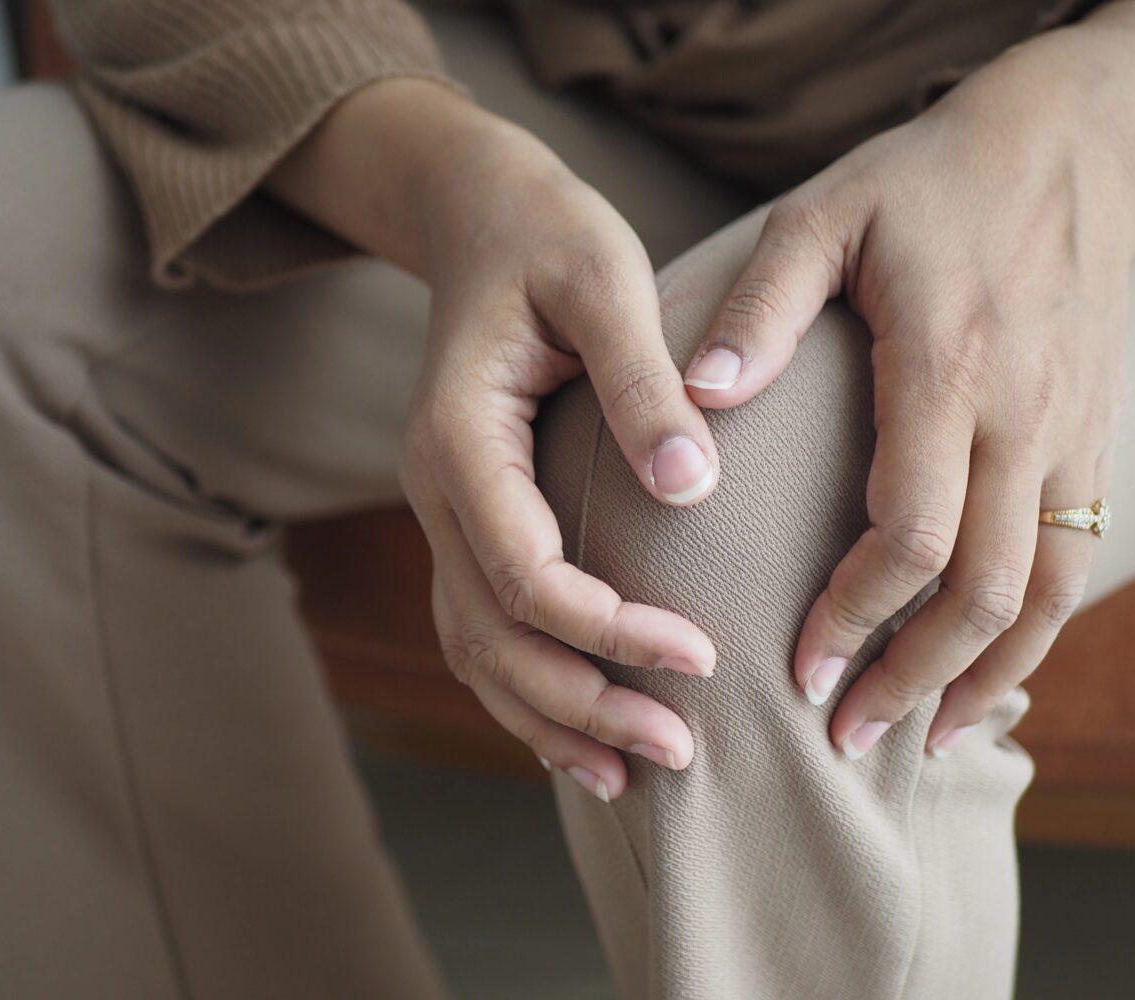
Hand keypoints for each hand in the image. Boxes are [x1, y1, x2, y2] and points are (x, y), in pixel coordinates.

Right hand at [270, 80, 722, 798]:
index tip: (701, 656)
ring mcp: (444, 512)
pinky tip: (584, 733)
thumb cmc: (548, 238)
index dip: (606, 629)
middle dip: (581, 702)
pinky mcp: (472, 520)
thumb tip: (693, 493)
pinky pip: (483, 627)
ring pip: (475, 649)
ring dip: (549, 717)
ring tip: (633, 773)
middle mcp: (434, 490)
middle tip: (680, 749)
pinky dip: (527, 690)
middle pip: (490, 635)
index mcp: (458, 438)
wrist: (481, 217)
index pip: (523, 572)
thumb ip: (642, 384)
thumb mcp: (604, 282)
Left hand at [678, 1, 1134, 758]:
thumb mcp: (824, 216)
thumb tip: (694, 400)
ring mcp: (1070, 432)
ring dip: (986, 676)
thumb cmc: (927, 181)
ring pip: (1046, 592)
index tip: (798, 667)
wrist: (1067, 145)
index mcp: (945, 367)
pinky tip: (992, 674)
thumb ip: (759, 311)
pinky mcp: (1093, 437)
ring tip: (926, 740)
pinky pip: (1080, 559)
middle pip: (984, 588)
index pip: (909, 531)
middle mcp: (1021, 415)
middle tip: (844, 734)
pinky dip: (1039, 632)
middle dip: (913, 676)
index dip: (855, 615)